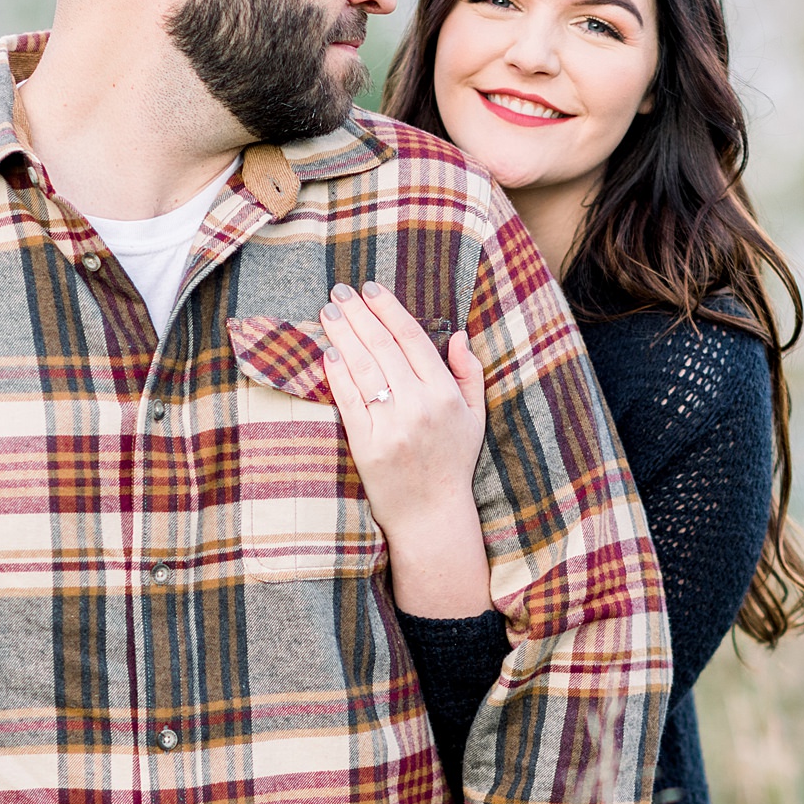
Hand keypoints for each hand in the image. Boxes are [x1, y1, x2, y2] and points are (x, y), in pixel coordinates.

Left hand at [318, 282, 493, 617]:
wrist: (431, 514)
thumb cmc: (452, 462)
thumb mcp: (475, 417)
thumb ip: (469, 373)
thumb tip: (459, 334)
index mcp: (445, 394)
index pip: (412, 339)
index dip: (389, 310)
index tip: (371, 288)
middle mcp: (418, 406)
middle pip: (383, 348)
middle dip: (359, 315)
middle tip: (340, 291)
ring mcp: (391, 426)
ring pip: (363, 369)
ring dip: (343, 336)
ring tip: (328, 312)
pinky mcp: (366, 445)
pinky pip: (349, 401)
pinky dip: (337, 374)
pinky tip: (328, 352)